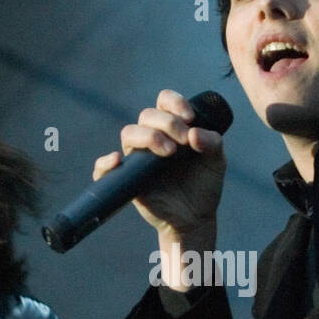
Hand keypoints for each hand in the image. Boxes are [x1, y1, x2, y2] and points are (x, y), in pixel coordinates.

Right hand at [92, 88, 225, 242]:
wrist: (195, 217)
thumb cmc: (203, 185)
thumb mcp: (216, 162)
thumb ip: (212, 143)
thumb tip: (193, 133)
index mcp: (172, 128)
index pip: (164, 101)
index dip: (175, 103)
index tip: (190, 118)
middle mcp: (152, 138)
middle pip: (147, 115)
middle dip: (167, 123)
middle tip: (184, 143)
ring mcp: (138, 158)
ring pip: (129, 133)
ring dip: (148, 137)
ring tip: (169, 153)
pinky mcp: (127, 179)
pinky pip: (103, 169)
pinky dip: (105, 163)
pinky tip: (117, 161)